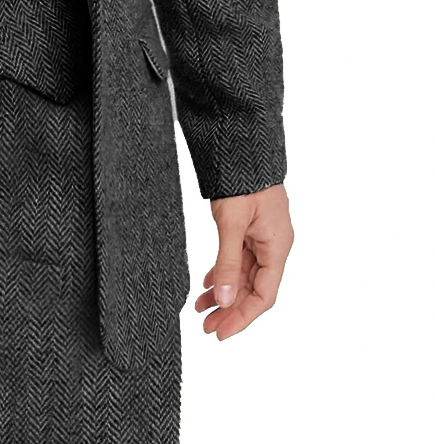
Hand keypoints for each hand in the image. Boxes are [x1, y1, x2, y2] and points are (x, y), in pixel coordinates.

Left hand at [196, 183, 292, 339]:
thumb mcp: (231, 222)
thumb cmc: (242, 180)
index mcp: (277, 246)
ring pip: (246, 275)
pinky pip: (240, 258)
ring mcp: (262, 236)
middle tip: (206, 326)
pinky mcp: (251, 227)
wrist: (241, 146)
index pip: (264, 295)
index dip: (242, 317)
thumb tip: (226, 301)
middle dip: (231, 309)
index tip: (220, 332)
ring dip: (225, 293)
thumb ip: (228, 263)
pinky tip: (208, 284)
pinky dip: (225, 272)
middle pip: (255, 288)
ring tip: (201, 308)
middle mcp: (273, 245)